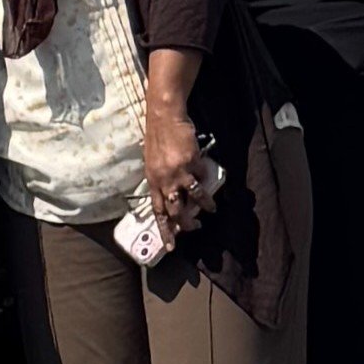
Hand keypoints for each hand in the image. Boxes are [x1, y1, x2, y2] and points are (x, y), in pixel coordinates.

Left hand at [140, 103, 210, 240]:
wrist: (164, 116)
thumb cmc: (158, 138)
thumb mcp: (153, 163)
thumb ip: (161, 180)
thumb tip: (172, 197)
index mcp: (152, 182)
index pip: (158, 212)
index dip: (165, 231)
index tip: (170, 246)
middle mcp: (163, 180)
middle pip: (176, 211)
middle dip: (187, 224)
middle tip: (196, 227)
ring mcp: (178, 172)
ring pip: (194, 199)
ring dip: (204, 206)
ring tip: (211, 209)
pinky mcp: (192, 162)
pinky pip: (203, 177)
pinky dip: (206, 180)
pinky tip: (209, 179)